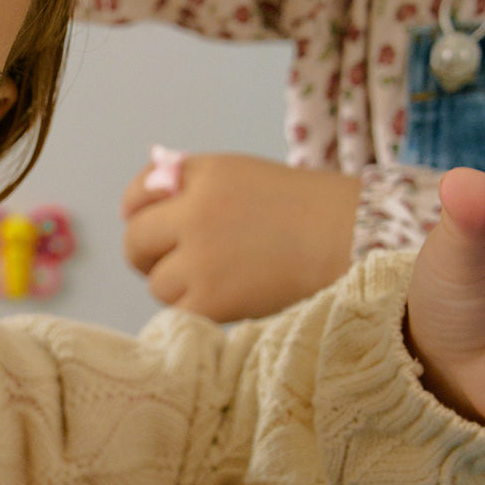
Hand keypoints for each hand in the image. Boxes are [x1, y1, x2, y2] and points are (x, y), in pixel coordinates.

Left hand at [120, 155, 362, 319]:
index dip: (137, 211)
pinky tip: (226, 297)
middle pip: (135, 240)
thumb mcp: (243, 175)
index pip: (138, 193)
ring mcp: (201, 257)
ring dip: (178, 285)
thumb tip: (136, 209)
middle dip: (147, 254)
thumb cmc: (305, 208)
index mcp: (203, 174)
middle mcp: (195, 211)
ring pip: (157, 282)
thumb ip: (192, 186)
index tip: (149, 226)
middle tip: (170, 263)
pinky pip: (180, 310)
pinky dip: (199, 309)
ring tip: (217, 279)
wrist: (349, 238)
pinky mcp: (213, 299)